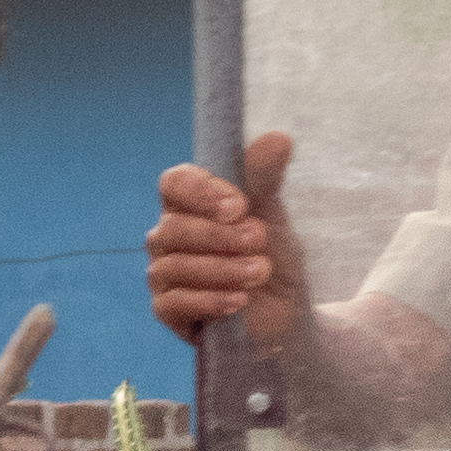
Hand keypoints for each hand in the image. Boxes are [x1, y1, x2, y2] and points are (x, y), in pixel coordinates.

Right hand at [145, 133, 315, 345]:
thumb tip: (278, 138)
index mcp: (189, 204)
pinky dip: (207, 300)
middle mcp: (169, 235)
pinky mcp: (168, 311)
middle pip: (173, 227)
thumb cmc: (271, 257)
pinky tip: (237, 302)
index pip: (174, 183)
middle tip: (259, 241)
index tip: (239, 205)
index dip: (200, 192)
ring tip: (259, 273)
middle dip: (220, 236)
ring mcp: (164, 274)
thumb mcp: (274, 215)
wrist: (286, 312)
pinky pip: (172, 303)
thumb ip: (266, 178)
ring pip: (173, 266)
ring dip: (221, 269)